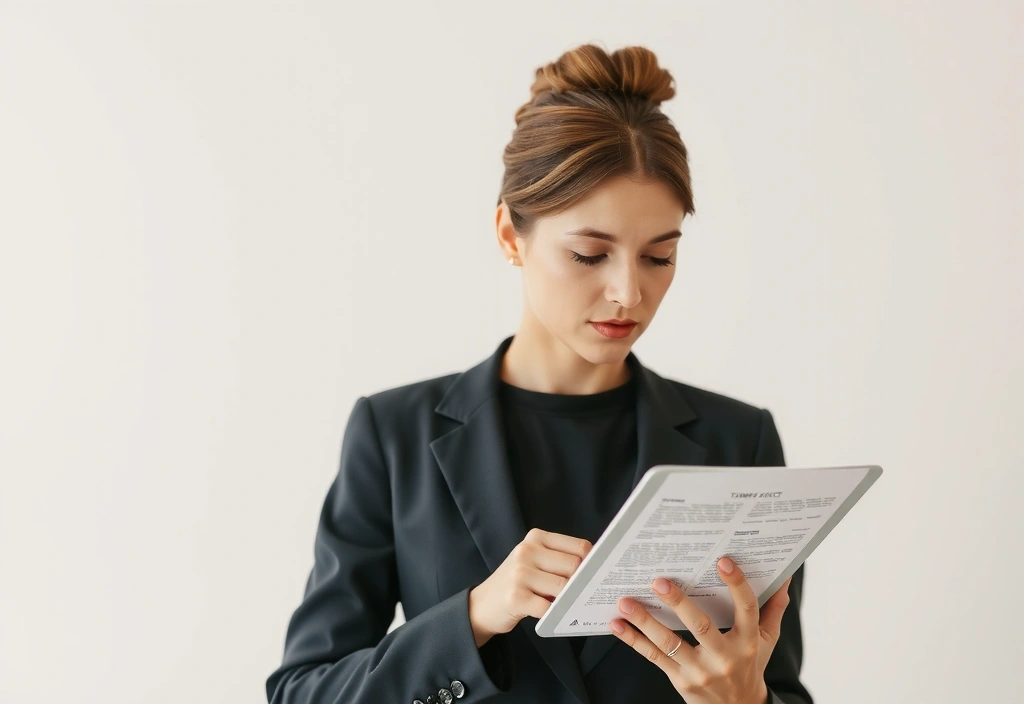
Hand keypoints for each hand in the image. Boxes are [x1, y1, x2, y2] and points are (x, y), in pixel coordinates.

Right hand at [468, 528, 591, 646]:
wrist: (482, 604)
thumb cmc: (517, 583)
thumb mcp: (535, 561)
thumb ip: (560, 560)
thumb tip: (596, 570)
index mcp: (536, 538)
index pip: (580, 547)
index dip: (593, 563)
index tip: (597, 576)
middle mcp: (527, 551)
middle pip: (574, 566)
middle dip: (581, 583)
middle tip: (583, 595)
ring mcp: (520, 574)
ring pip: (563, 587)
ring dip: (568, 600)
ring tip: (567, 605)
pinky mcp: (516, 597)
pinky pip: (548, 607)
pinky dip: (555, 613)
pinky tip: (551, 614)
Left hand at [608, 556, 791, 703]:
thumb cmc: (750, 667)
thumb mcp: (766, 641)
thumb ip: (773, 609)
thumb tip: (785, 577)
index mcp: (748, 641)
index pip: (746, 610)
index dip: (737, 585)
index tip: (723, 561)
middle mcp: (724, 656)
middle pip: (702, 627)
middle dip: (679, 603)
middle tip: (659, 581)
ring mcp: (700, 670)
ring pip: (669, 644)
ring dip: (645, 622)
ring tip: (625, 601)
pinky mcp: (680, 680)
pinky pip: (653, 657)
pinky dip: (633, 640)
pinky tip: (617, 624)